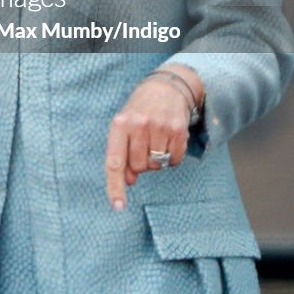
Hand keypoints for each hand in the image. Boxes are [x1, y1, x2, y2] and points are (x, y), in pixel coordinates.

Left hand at [104, 64, 203, 210]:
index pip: (115, 162)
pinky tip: (168, 140)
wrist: (165, 87)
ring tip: (155, 139)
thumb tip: (128, 180)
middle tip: (143, 145)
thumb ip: (122, 153)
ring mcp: (160, 127)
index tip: (118, 206)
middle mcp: (138, 125)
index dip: (115, 187)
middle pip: (140, 167)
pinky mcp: (178, 131)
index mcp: (119, 124)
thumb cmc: (139, 111)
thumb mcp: (124, 126)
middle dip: (141, 164)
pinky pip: (175, 161)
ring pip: (158, 166)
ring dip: (157, 159)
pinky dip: (172, 157)